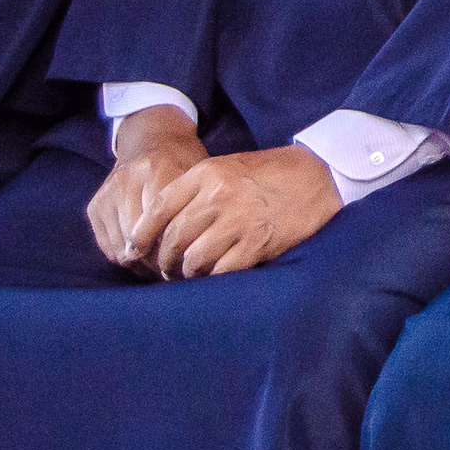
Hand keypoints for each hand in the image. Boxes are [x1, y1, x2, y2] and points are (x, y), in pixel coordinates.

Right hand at [88, 108, 210, 270]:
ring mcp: (107, 194)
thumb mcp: (198, 178)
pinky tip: (143, 256)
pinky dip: (125, 257)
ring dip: (141, 263)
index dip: (174, 252)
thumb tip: (193, 256)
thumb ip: (194, 211)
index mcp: (157, 171)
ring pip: (121, 249)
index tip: (187, 261)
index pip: (162, 227)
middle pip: (139, 241)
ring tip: (160, 264)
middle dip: (157, 262)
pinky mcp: (95, 206)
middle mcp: (126, 181)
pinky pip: (107, 247)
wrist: (154, 140)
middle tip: (174, 269)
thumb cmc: (184, 164)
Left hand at [136, 147, 341, 278]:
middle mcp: (220, 196)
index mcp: (207, 174)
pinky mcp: (258, 243)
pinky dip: (211, 279)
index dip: (141, 235)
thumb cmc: (265, 176)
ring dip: (186, 273)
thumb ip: (192, 192)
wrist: (315, 177)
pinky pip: (221, 272)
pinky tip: (212, 277)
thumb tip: (156, 229)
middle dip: (163, 260)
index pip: (159, 209)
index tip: (134, 250)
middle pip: (173, 239)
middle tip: (163, 269)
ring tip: (188, 274)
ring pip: (193, 259)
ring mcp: (239, 220)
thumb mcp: (225, 170)